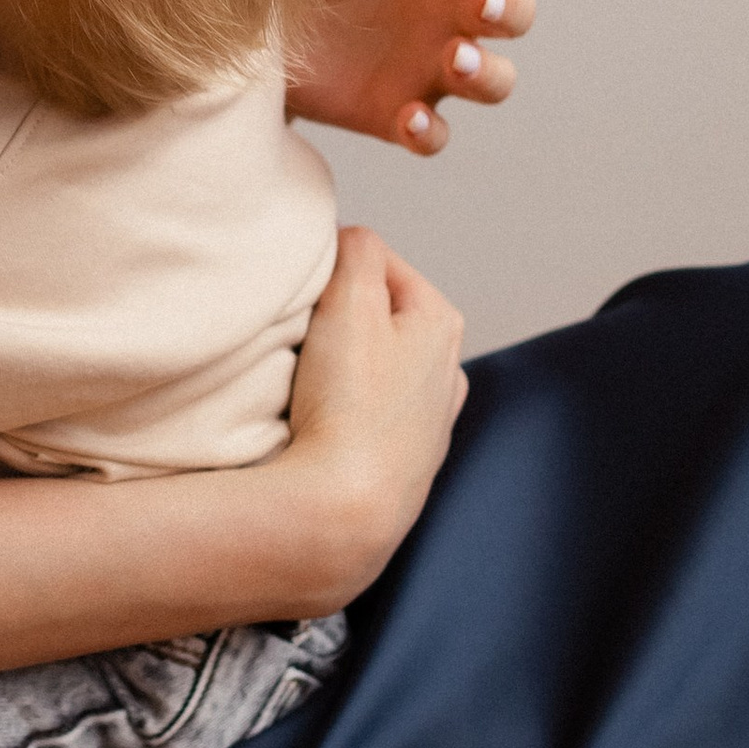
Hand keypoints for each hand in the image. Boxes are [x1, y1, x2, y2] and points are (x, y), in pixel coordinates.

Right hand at [281, 225, 467, 602]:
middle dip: (333, 321)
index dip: (329, 270)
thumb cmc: (349, 406)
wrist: (344, 511)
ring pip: (366, 367)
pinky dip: (338, 413)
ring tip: (306, 389)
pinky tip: (317, 426)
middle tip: (301, 343)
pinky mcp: (400, 463)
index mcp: (442, 321)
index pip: (373, 260)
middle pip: (371, 315)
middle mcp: (447, 371)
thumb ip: (354, 249)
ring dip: (334, 369)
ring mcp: (426, 423)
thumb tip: (350, 237)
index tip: (304, 302)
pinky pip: (360, 415)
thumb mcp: (349, 300)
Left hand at [285, 0, 537, 154]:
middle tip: (474, 2)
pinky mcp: (398, 113)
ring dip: (486, 71)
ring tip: (453, 58)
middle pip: (516, 13)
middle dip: (506, 8)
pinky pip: (434, 134)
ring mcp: (431, 66)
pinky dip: (430, 131)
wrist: (248, 13)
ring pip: (494, 79)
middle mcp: (452, 10)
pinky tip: (409, 118)